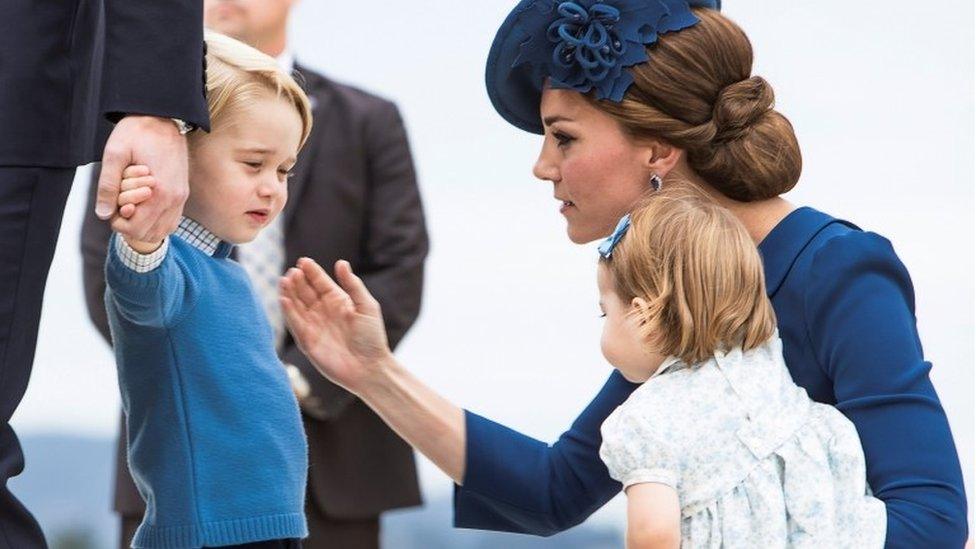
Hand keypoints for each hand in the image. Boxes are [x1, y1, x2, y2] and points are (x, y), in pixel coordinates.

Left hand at [96, 115, 188, 241]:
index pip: (138, 228)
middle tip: (119, 208)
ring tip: (132, 208)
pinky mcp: (183, 192)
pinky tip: (145, 207)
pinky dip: (157, 221)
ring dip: (145, 226)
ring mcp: (182, 197)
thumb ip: (108, 185)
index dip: (119, 224)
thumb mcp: (115, 154)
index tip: (112, 208)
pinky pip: (173, 220)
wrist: (164, 116)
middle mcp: (175, 198)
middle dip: (131, 226)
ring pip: (164, 230)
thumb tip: (103, 214)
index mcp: (159, 192)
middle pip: (151, 234)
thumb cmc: (138, 131)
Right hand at [279, 258, 392, 394]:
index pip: (320, 282)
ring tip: (284, 280)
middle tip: (292, 272)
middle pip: (305, 291)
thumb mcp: (366, 306)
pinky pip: (295, 324)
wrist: (370, 367)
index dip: (311, 272)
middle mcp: (323, 311)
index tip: (303, 261)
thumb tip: (341, 262)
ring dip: (289, 293)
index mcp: (337, 300)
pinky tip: (284, 299)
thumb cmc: (372, 337)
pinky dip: (288, 312)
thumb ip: (353, 285)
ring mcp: (313, 325)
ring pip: (296, 305)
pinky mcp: (307, 341)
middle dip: (297, 281)